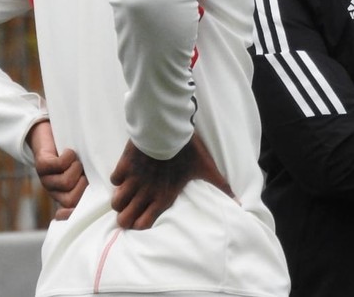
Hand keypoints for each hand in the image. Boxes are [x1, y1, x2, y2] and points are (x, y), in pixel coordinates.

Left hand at [27, 120, 87, 219]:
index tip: (91, 207)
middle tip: (85, 171)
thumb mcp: (89, 168)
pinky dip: (68, 157)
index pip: (70, 214)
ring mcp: (47, 180)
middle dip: (84, 184)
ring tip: (76, 160)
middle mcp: (55, 192)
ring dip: (76, 168)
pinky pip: (58, 166)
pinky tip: (69, 152)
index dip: (77, 214)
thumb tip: (117, 187)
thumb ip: (97, 180)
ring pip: (66, 183)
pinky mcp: (41, 165)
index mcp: (66, 196)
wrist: (49, 132)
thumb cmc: (77, 151)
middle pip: (72, 200)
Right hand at [110, 134, 233, 229]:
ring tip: (127, 193)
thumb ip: (220, 186)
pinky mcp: (124, 165)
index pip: (143, 225)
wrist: (168, 127)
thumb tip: (239, 203)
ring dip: (120, 199)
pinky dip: (119, 178)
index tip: (143, 219)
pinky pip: (114, 180)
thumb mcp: (205, 168)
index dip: (141, 225)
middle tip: (131, 209)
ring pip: (116, 203)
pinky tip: (126, 173)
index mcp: (163, 197)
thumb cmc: (188, 150)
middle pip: (124, 220)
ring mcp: (133, 179)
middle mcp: (145, 192)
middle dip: (126, 217)